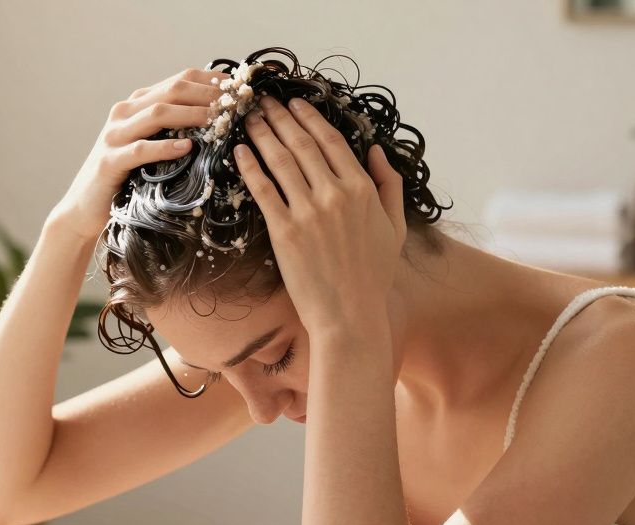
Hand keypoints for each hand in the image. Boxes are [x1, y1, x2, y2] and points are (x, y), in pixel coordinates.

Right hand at [49, 68, 227, 242]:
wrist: (85, 207)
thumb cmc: (125, 178)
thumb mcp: (150, 146)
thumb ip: (172, 130)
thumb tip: (216, 122)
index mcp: (136, 105)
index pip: (178, 80)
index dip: (209, 80)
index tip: (238, 88)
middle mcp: (124, 113)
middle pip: (171, 91)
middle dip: (206, 94)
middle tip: (234, 102)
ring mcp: (114, 136)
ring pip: (157, 113)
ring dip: (191, 114)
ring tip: (217, 119)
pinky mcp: (109, 162)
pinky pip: (141, 150)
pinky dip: (165, 147)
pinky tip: (187, 148)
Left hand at [232, 95, 406, 332]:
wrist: (349, 314)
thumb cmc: (373, 274)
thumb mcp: (395, 226)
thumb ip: (390, 183)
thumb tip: (376, 149)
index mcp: (362, 188)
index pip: (331, 141)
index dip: (309, 117)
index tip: (293, 103)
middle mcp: (335, 193)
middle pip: (301, 144)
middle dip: (278, 117)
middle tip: (260, 101)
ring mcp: (308, 211)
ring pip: (280, 160)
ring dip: (261, 133)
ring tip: (247, 117)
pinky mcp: (284, 231)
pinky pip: (263, 190)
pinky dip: (250, 166)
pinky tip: (239, 151)